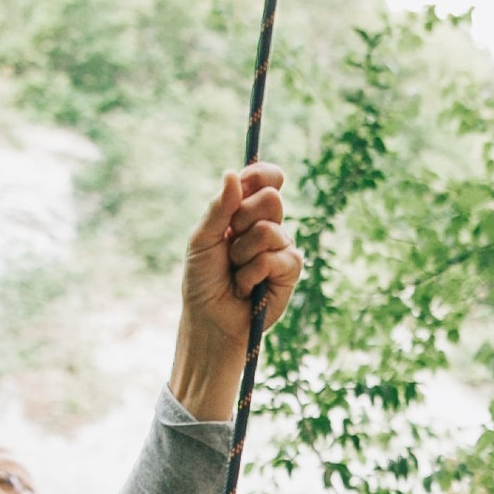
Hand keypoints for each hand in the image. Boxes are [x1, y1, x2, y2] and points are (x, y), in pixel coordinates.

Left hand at [171, 169, 301, 415]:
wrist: (210, 320)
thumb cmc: (202, 281)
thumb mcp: (203, 239)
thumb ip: (218, 207)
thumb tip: (232, 173)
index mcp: (244, 211)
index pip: (263, 180)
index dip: (262, 175)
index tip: (251, 180)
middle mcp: (266, 225)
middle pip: (272, 198)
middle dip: (243, 219)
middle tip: (230, 241)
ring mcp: (281, 247)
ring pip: (270, 231)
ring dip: (243, 254)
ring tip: (235, 271)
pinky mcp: (291, 271)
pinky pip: (276, 258)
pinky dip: (253, 273)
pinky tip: (247, 287)